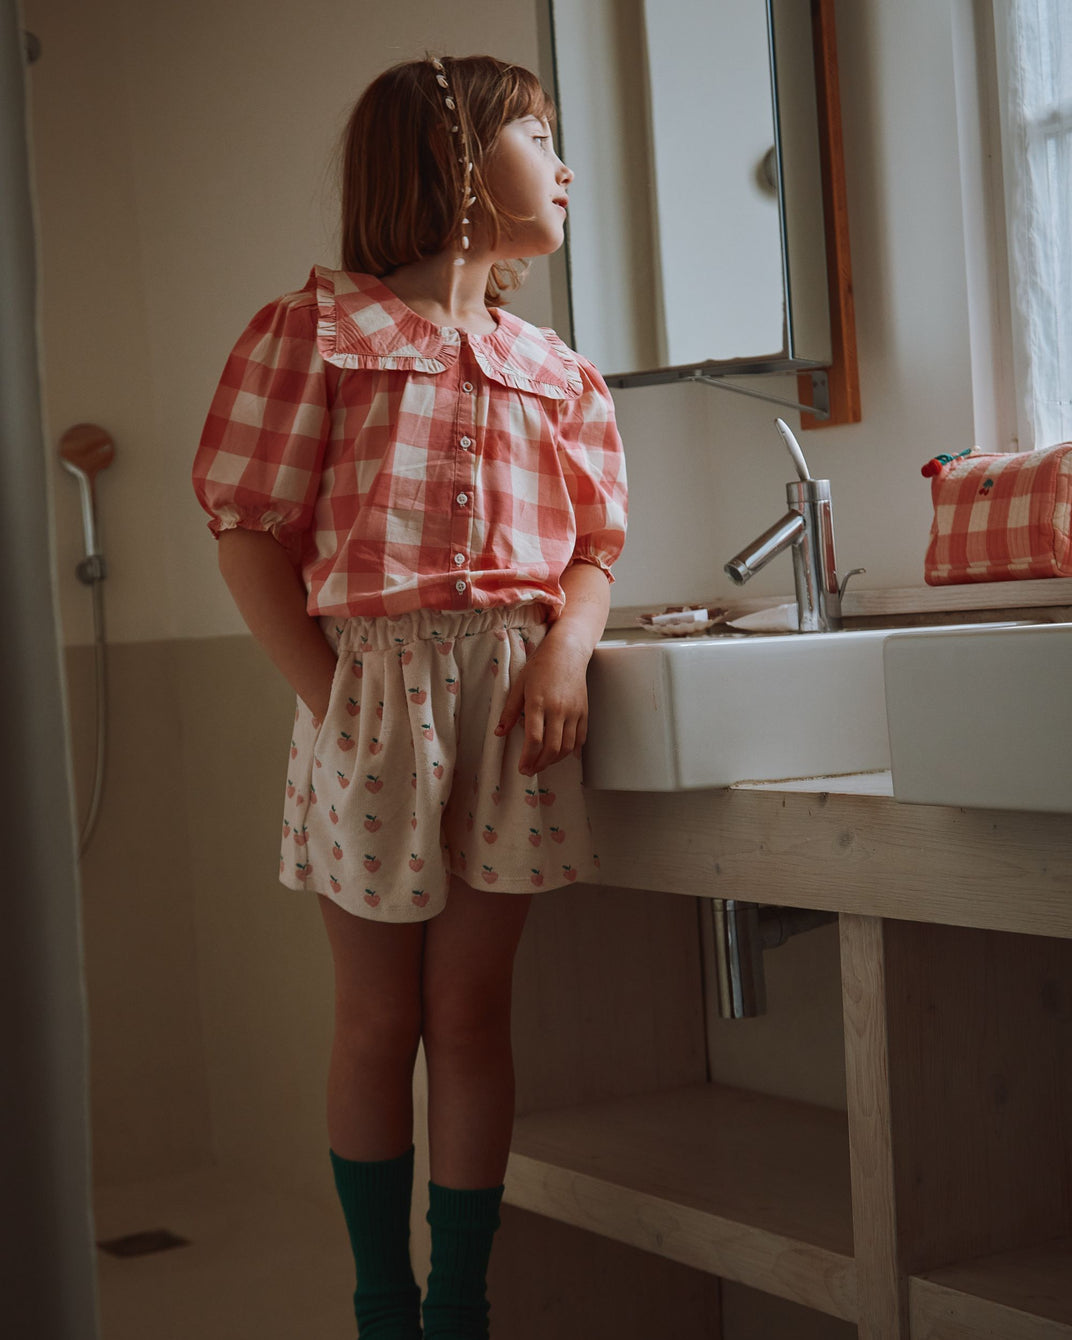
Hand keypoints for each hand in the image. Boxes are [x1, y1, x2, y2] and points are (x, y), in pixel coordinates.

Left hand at [495, 630, 591, 775]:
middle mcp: (558, 709)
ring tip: (543, 763)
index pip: (534, 739)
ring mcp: (573, 711)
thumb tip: (498, 733)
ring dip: (554, 760)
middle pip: (552, 748)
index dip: (527, 758)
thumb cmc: (540, 666)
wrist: (567, 652)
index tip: (522, 768)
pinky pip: (580, 738)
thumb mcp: (519, 685)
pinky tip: (562, 755)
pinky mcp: (584, 711)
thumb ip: (509, 711)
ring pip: (567, 747)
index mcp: (538, 703)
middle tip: (530, 770)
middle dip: (540, 764)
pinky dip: (572, 751)